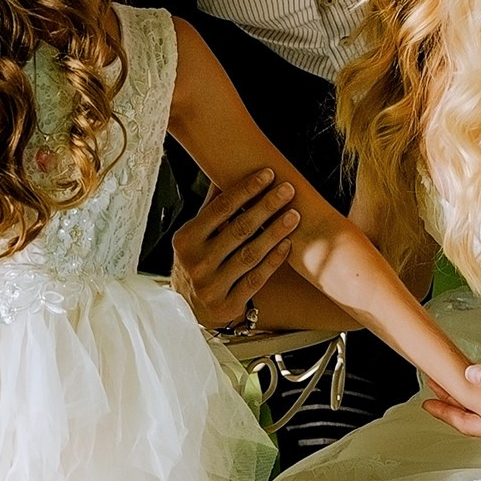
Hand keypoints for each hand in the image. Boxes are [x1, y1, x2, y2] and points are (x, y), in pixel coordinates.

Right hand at [171, 168, 298, 328]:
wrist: (187, 309)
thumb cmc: (197, 262)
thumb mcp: (195, 235)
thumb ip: (211, 207)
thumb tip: (223, 171)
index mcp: (186, 239)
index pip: (220, 209)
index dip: (245, 190)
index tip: (268, 175)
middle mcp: (196, 262)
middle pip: (239, 229)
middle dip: (266, 207)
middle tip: (288, 190)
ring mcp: (211, 285)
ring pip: (250, 254)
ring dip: (275, 232)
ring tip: (294, 215)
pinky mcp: (227, 304)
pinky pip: (256, 279)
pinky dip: (273, 261)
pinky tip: (287, 244)